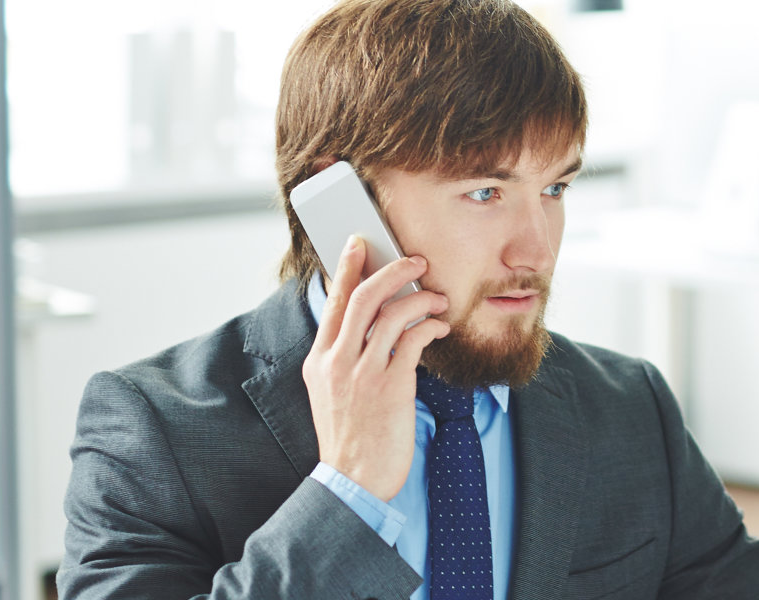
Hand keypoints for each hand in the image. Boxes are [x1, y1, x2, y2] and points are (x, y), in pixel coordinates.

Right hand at [303, 236, 451, 500]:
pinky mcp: (390, 388)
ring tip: (437, 299)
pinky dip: (430, 326)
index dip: (347, 268)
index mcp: (319, 360)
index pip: (334, 302)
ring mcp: (362, 374)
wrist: (353, 481)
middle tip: (415, 261)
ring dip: (420, 298)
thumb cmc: (350, 438)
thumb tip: (369, 326)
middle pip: (364, 297)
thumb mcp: (332, 394)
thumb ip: (343, 360)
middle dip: (393, 270)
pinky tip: (439, 327)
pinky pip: (413, 340)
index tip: (360, 244)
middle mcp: (336, 362)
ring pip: (392, 313)